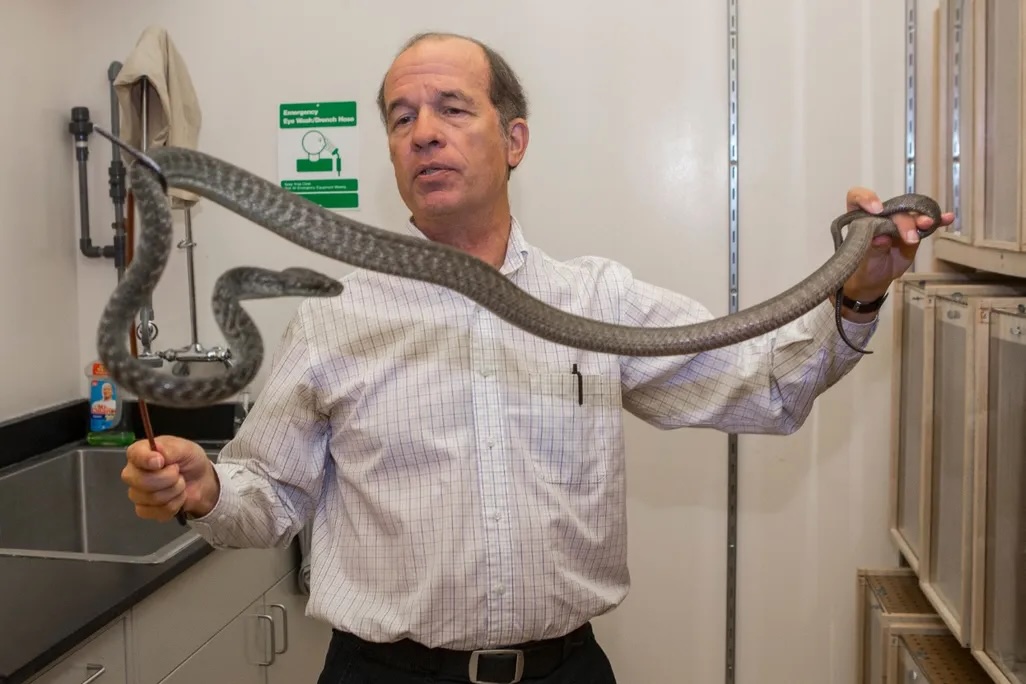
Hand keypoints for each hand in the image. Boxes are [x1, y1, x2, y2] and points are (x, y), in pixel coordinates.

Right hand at [122, 435, 219, 520]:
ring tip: (180, 483)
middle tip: (178, 473)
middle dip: (169, 478)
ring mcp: (136, 493)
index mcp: (139, 452)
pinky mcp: (144, 510)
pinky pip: (158, 512)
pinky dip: (175, 505)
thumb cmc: (190, 461)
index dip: (147, 460)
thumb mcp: (185, 448)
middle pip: (142, 481)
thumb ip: (170, 449)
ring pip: (153, 498)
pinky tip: (177, 497)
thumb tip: (156, 457)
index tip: (161, 462)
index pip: (134, 454)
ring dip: (175, 491)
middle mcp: (133, 472)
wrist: (201, 481)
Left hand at [839, 187, 954, 317]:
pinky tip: (947, 218)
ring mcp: (897, 223)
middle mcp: (879, 216)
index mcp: (860, 218)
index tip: (877, 209)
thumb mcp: (864, 261)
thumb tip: (881, 238)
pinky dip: (936, 221)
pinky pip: (925, 224)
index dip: (866, 198)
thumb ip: (872, 249)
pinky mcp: (912, 231)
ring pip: (911, 215)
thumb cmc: (863, 266)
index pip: (857, 198)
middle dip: (903, 221)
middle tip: (910, 238)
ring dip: (921, 218)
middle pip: (892, 210)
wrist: (875, 278)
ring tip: (929, 224)